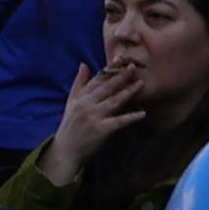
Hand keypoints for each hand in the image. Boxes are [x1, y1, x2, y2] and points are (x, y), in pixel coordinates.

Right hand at [39, 62, 145, 187]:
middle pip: (107, 88)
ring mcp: (94, 117)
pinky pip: (119, 122)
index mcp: (81, 97)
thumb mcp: (71, 101)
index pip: (98, 80)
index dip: (110, 69)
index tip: (121, 60)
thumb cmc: (70, 125)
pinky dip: (130, 118)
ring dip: (129, 92)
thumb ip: (79, 83)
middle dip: (121, 77)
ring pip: (114, 101)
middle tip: (134, 67)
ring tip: (141, 84)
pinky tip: (142, 113)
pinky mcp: (101, 130)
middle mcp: (87, 105)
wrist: (66, 149)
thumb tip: (84, 64)